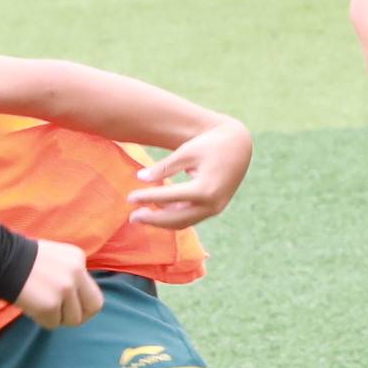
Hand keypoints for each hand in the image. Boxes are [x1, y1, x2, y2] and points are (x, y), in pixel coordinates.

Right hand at [15, 238, 104, 329]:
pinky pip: (53, 324)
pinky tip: (31, 307)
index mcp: (79, 259)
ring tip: (41, 306)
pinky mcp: (50, 304)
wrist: (1, 259)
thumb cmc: (24, 260)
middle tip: (62, 316)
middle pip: (93, 308)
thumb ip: (70, 274)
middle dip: (79, 316)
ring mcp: (65, 289)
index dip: (83, 304)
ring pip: (73, 319)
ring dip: (57, 318)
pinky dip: (42, 320)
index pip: (94, 292)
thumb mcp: (56, 258)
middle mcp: (76, 273)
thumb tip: (78, 300)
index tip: (71, 307)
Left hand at [128, 120, 251, 228]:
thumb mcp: (185, 152)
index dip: (147, 198)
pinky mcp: (214, 208)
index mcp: (205, 188)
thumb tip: (140, 178)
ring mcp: (215, 209)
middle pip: (176, 219)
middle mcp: (212, 204)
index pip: (169, 197)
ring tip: (141, 215)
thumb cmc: (210, 144)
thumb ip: (163, 167)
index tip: (129, 197)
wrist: (238, 146)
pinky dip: (173, 216)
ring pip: (184, 222)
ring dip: (162, 221)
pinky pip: (191, 218)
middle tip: (131, 217)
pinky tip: (158, 209)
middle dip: (152, 220)